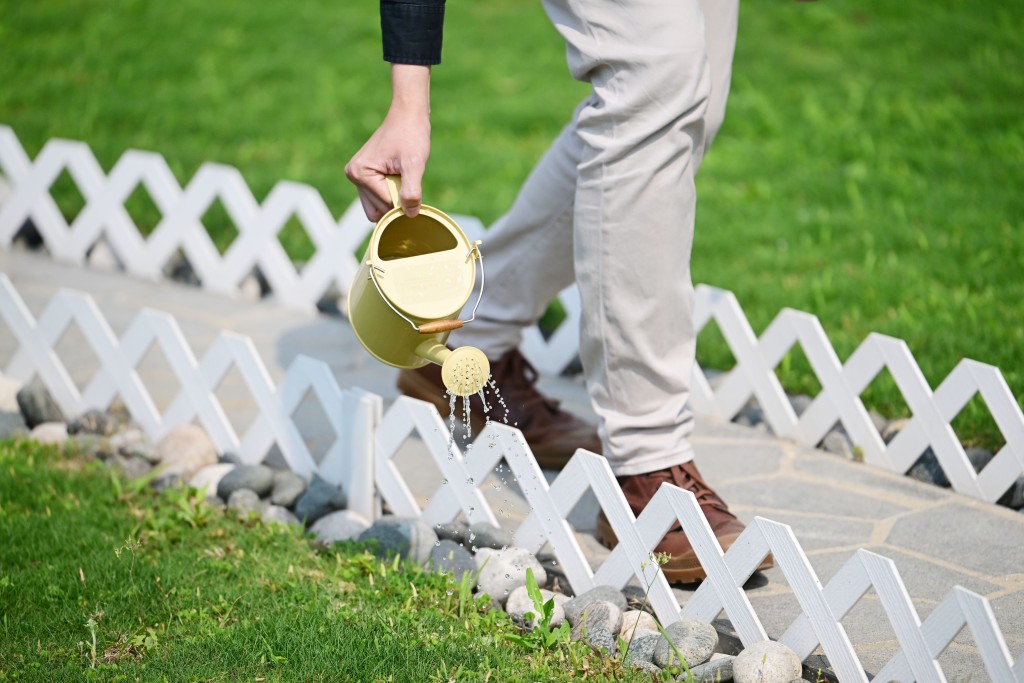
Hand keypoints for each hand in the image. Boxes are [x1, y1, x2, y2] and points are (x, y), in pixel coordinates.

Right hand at [345, 64, 431, 221]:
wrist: (408, 115)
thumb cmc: (411, 135)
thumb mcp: (414, 164)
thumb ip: (411, 191)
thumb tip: (409, 215)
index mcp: (360, 173)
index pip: (385, 206)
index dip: (403, 200)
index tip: (410, 179)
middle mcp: (353, 176)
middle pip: (378, 211)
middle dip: (396, 200)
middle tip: (405, 176)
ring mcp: (356, 176)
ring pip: (378, 207)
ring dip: (394, 197)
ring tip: (401, 174)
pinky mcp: (364, 175)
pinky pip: (378, 197)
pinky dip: (391, 192)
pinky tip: (398, 174)